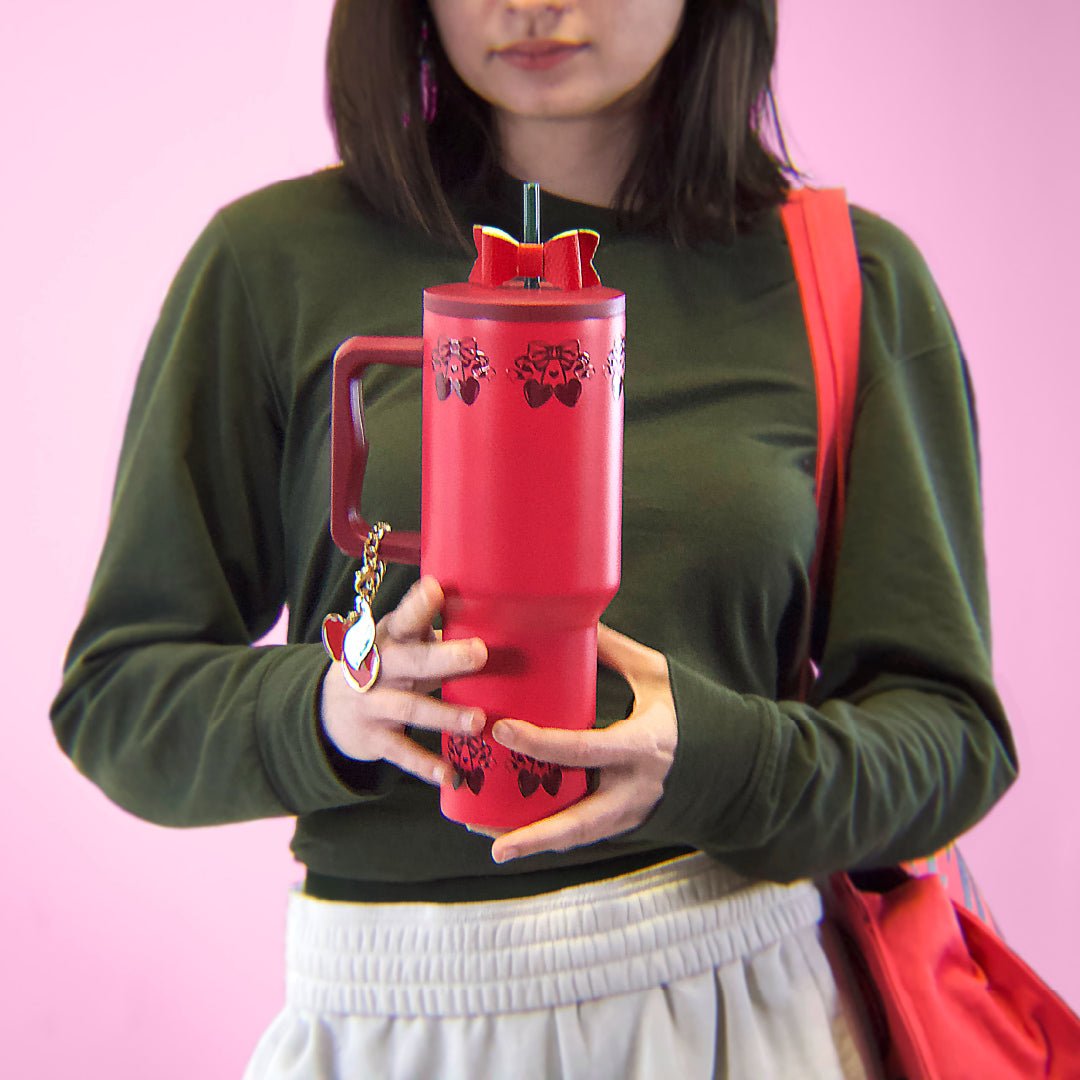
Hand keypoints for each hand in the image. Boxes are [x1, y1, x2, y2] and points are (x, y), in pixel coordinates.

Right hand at [320, 576, 486, 785]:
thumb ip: (432, 634)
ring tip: (478, 721)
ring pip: (410, 708)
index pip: (403, 619)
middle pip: (411, 661)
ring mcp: (372, 704)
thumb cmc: (387, 668)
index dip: (417, 605)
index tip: (436, 589)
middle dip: (444, 657)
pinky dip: (424, 765)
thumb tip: (485, 616)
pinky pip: (401, 751)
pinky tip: (450, 774)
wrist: (331, 710)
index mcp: (387, 637)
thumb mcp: (400, 645)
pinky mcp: (373, 737)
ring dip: (445, 715)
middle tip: (480, 653)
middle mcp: (376, 667)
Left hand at [486, 623, 676, 862]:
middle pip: (580, 822)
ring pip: (579, 838)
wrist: (736, 762)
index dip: (540, 742)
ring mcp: (633, 811)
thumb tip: (575, 618)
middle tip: (488, 836)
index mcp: (642, 744)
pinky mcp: (629, 822)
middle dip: (533, 833)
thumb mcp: (658, 675)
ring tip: (494, 846)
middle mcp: (636, 787)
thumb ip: (615, 652)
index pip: (583, 749)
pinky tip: (516, 834)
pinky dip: (552, 837)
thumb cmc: (694, 711)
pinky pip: (586, 833)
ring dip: (535, 845)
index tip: (502, 730)